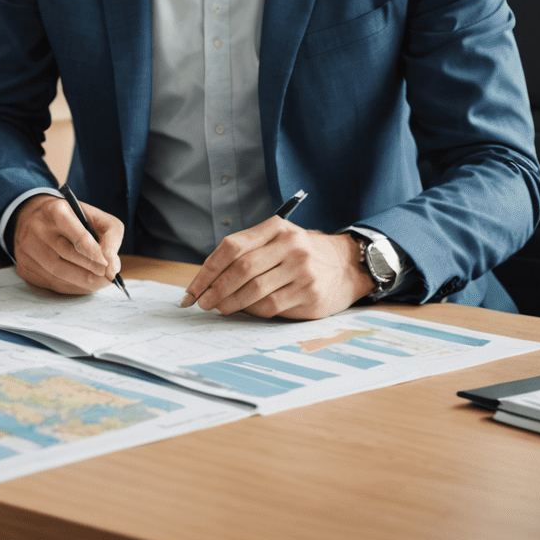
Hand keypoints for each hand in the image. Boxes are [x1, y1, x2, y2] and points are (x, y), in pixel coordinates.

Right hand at [12, 195, 123, 295]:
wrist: (31, 216)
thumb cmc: (69, 217)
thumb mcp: (92, 215)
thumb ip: (110, 235)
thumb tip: (113, 267)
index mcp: (56, 210)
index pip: (77, 234)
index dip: (94, 253)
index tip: (109, 267)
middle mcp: (38, 228)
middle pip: (68, 255)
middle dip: (92, 270)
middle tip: (108, 277)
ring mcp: (28, 248)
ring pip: (59, 274)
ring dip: (83, 283)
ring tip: (99, 283)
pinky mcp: (24, 266)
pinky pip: (50, 284)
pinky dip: (71, 288)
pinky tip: (81, 285)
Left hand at [181, 220, 371, 319]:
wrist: (346, 265)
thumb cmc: (301, 253)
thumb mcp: (278, 239)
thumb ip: (249, 250)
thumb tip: (209, 278)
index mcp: (275, 228)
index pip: (231, 247)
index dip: (207, 270)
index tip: (192, 288)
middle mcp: (289, 246)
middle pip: (240, 269)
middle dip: (215, 289)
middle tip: (201, 302)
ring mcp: (302, 271)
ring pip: (254, 290)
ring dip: (230, 303)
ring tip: (218, 308)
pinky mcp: (311, 294)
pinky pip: (272, 306)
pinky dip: (253, 311)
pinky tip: (245, 311)